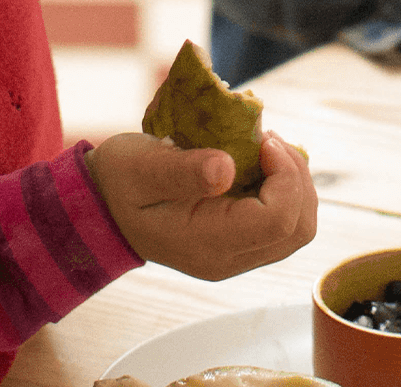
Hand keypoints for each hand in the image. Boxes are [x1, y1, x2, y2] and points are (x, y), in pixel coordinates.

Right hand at [85, 132, 317, 280]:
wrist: (102, 207)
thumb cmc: (119, 181)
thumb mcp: (141, 167)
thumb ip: (183, 170)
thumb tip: (227, 168)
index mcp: (206, 243)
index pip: (279, 220)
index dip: (286, 176)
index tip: (263, 140)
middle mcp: (228, 259)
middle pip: (298, 229)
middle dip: (297, 178)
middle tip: (268, 141)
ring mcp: (236, 256)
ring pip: (297, 229)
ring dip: (293, 183)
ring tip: (265, 149)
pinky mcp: (239, 244)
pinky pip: (283, 224)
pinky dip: (283, 191)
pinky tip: (260, 164)